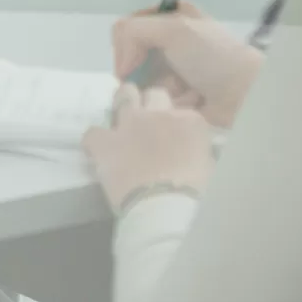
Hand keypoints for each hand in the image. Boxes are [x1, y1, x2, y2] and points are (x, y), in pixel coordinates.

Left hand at [82, 84, 216, 210]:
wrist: (164, 206)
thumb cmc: (195, 192)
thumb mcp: (207, 166)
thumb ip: (196, 149)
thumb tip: (189, 150)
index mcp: (189, 121)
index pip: (184, 111)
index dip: (178, 122)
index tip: (176, 134)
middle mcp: (158, 114)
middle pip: (154, 94)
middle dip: (151, 103)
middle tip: (149, 120)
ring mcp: (129, 124)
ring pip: (123, 96)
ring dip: (123, 104)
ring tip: (122, 118)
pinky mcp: (106, 142)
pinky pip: (93, 132)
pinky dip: (96, 140)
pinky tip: (99, 149)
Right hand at [111, 0, 263, 127]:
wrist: (246, 93)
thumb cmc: (212, 56)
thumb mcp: (174, 28)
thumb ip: (134, 32)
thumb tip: (123, 70)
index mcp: (172, 17)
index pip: (128, 28)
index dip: (125, 45)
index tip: (132, 61)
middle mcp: (171, 42)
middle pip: (133, 57)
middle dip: (141, 71)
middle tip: (156, 79)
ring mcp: (175, 72)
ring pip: (142, 83)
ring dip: (157, 89)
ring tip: (180, 93)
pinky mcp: (179, 98)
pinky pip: (156, 102)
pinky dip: (167, 104)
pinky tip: (188, 104)